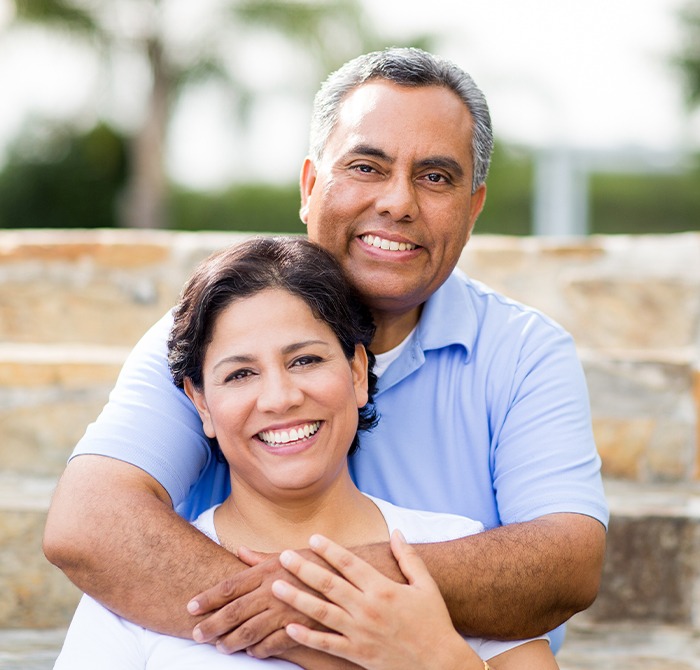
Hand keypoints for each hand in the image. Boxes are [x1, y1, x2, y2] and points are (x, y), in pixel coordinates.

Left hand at [188, 548, 328, 656]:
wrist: (354, 575)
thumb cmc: (319, 562)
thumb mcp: (288, 555)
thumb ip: (261, 558)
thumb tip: (239, 551)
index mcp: (269, 570)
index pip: (230, 586)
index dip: (208, 597)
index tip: (190, 607)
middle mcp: (274, 589)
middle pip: (234, 610)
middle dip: (212, 624)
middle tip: (195, 634)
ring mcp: (287, 610)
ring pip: (250, 631)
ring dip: (232, 641)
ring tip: (219, 647)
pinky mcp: (302, 626)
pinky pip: (274, 643)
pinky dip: (260, 650)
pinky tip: (252, 653)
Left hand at [271, 530, 481, 669]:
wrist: (440, 664)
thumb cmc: (434, 622)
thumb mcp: (425, 585)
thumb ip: (408, 557)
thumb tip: (396, 531)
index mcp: (383, 589)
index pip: (350, 563)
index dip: (330, 549)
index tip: (313, 538)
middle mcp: (368, 609)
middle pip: (329, 584)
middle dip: (304, 568)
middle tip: (283, 556)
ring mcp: (360, 633)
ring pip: (322, 613)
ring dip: (296, 598)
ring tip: (275, 586)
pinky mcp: (357, 654)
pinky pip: (327, 645)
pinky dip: (307, 637)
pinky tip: (288, 627)